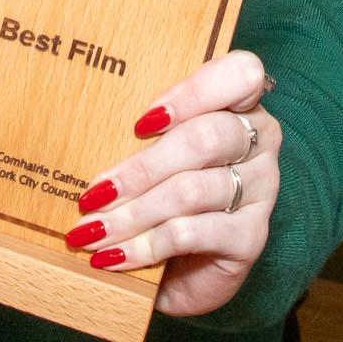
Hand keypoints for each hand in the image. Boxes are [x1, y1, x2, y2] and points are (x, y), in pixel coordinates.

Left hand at [66, 53, 277, 317]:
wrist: (188, 268)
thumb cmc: (165, 193)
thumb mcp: (155, 152)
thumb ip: (141, 131)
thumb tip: (79, 120)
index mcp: (242, 103)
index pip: (242, 74)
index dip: (194, 92)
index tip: (141, 122)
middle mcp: (261, 141)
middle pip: (205, 138)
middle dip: (139, 168)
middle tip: (92, 193)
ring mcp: (263, 189)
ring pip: (190, 190)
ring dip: (131, 214)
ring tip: (90, 230)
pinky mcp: (252, 237)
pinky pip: (191, 233)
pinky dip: (144, 245)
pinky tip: (113, 257)